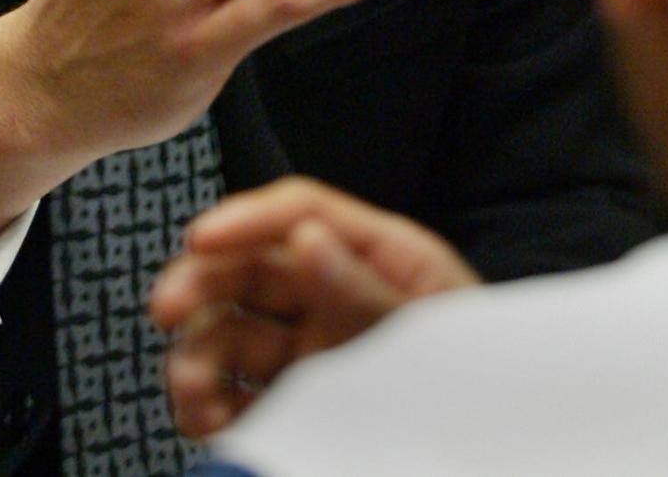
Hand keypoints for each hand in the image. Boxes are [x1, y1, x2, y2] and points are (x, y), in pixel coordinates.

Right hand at [150, 176, 477, 439]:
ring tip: (189, 387)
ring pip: (235, 335)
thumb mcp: (432, 334)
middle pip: (253, 269)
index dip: (245, 218)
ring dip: (198, 354)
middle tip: (164, 308)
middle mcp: (338, 297)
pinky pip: (241, 397)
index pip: (301, 214)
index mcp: (381, 258)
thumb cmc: (488, 387)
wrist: (503, 455)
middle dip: (201, 282)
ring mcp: (318, 355)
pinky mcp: (303, 410)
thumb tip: (306, 239)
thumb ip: (366, 292)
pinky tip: (205, 419)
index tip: (199, 237)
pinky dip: (211, 405)